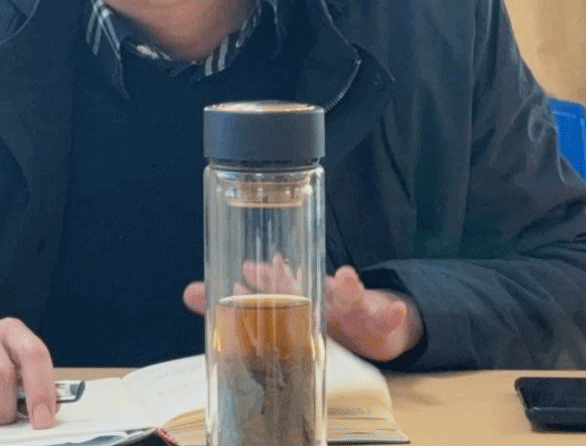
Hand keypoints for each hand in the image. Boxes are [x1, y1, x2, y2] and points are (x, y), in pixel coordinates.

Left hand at [182, 264, 423, 362]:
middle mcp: (323, 293)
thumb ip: (239, 303)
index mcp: (298, 293)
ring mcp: (354, 304)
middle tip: (282, 268)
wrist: (374, 317)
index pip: (278, 284)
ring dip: (348, 286)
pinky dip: (394, 313)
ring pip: (350, 294)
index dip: (263, 278)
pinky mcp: (380, 318)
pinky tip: (396, 311)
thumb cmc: (321, 311)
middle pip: (311, 284)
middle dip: (300, 278)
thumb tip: (188, 292)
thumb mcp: (287, 309)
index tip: (246, 269)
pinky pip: (389, 317)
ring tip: (346, 277)